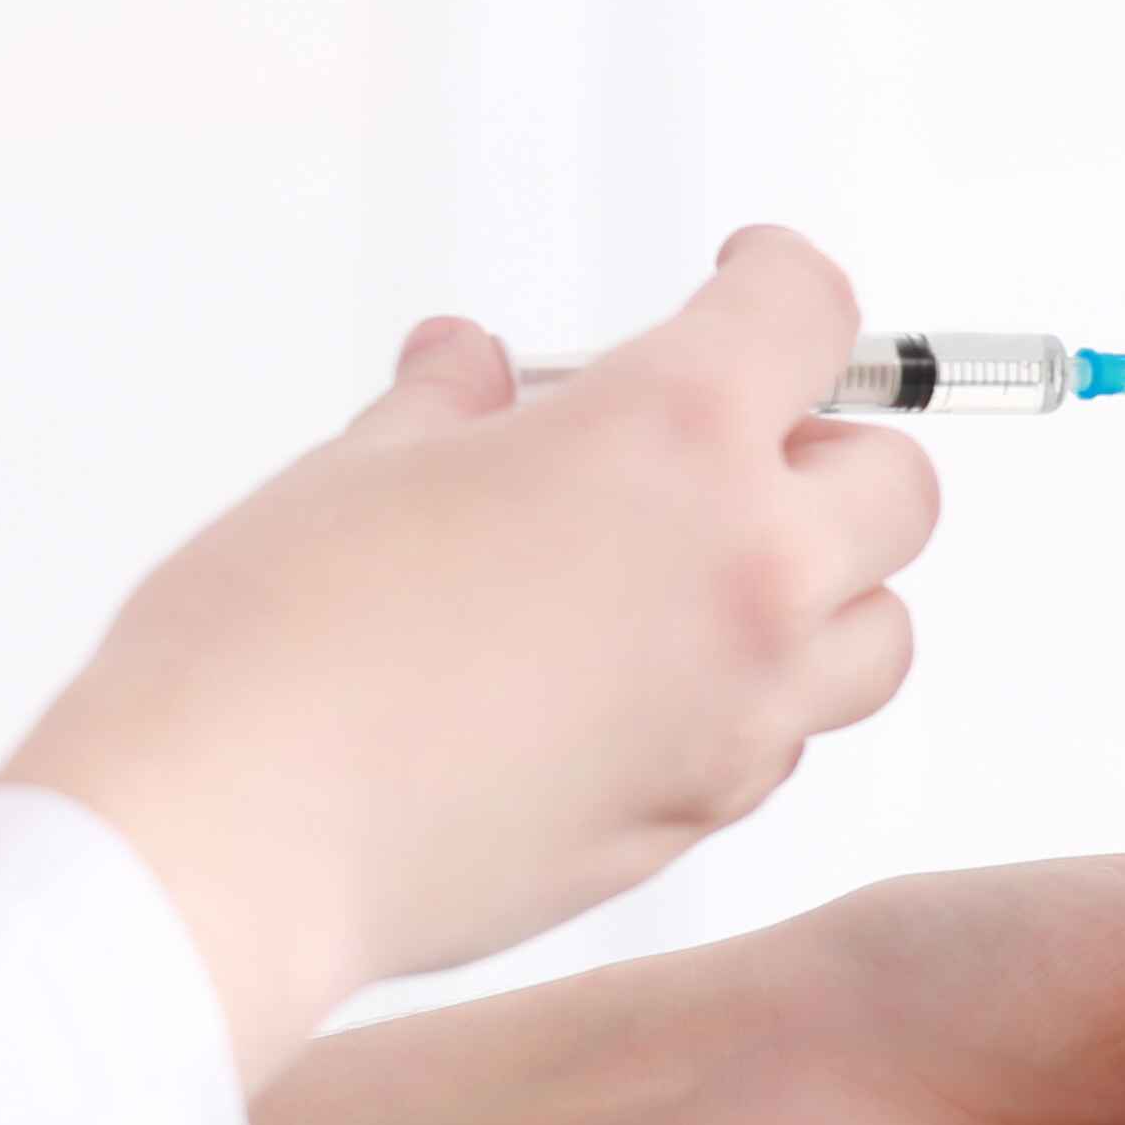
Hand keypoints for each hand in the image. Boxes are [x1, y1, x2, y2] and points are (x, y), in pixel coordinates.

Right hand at [9, 227, 934, 1078]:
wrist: (230, 845)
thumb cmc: (274, 652)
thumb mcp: (360, 471)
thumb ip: (454, 407)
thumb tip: (470, 370)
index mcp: (673, 437)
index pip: (806, 313)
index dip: (778, 280)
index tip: (750, 278)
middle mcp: (747, 568)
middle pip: (894, 483)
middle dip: (824, 453)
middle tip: (726, 452)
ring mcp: (744, 703)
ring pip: (877, 630)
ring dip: (823, 590)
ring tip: (708, 580)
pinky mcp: (706, 809)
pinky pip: (789, 737)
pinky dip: (755, 699)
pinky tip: (651, 687)